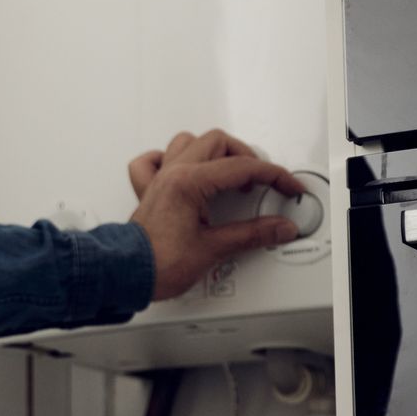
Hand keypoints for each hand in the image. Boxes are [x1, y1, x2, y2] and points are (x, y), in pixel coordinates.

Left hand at [126, 129, 304, 301]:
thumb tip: (279, 227)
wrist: (127, 273)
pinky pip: (154, 159)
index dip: (273, 175)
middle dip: (246, 157)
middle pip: (217, 142)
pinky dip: (170, 159)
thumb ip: (251, 234)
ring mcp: (159, 179)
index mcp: (188, 182)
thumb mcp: (214, 249)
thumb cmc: (160, 263)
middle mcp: (172, 173)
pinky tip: (184, 171)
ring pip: (187, 143)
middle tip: (262, 180)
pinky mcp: (150, 190)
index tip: (289, 186)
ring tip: (231, 174)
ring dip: (213, 153)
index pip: (241, 167)